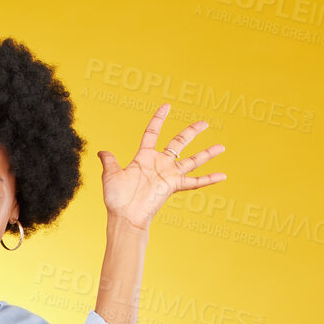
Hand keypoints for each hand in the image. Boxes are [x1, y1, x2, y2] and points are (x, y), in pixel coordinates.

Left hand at [97, 103, 226, 230]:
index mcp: (144, 158)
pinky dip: (209, 179)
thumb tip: (101, 152)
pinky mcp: (174, 186)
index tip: (167, 106)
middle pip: (179, 142)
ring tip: (222, 146)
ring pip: (192, 160)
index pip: (152, 133)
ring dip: (207, 154)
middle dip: (192, 132)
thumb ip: (109, 161)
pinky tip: (223, 176)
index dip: (159, 119)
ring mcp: (168, 175)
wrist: (125, 217)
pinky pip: (195, 182)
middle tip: (204, 123)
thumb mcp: (110, 175)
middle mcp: (159, 164)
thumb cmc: (117, 199)